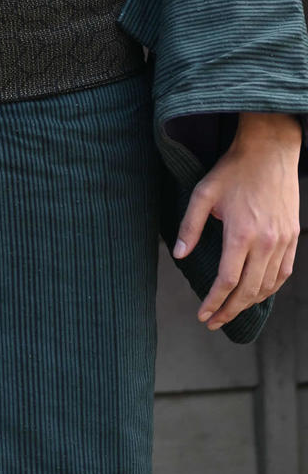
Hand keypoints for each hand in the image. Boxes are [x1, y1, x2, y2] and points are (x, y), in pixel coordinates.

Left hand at [173, 111, 301, 329]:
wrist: (270, 151)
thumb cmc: (233, 170)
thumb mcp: (203, 193)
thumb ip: (190, 226)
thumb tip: (180, 255)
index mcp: (242, 234)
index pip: (227, 281)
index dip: (214, 302)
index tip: (202, 314)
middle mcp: (266, 243)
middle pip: (248, 291)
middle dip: (229, 310)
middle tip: (214, 322)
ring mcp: (283, 241)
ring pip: (268, 286)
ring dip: (249, 303)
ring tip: (231, 310)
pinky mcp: (293, 237)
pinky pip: (284, 273)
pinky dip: (270, 288)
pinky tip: (257, 292)